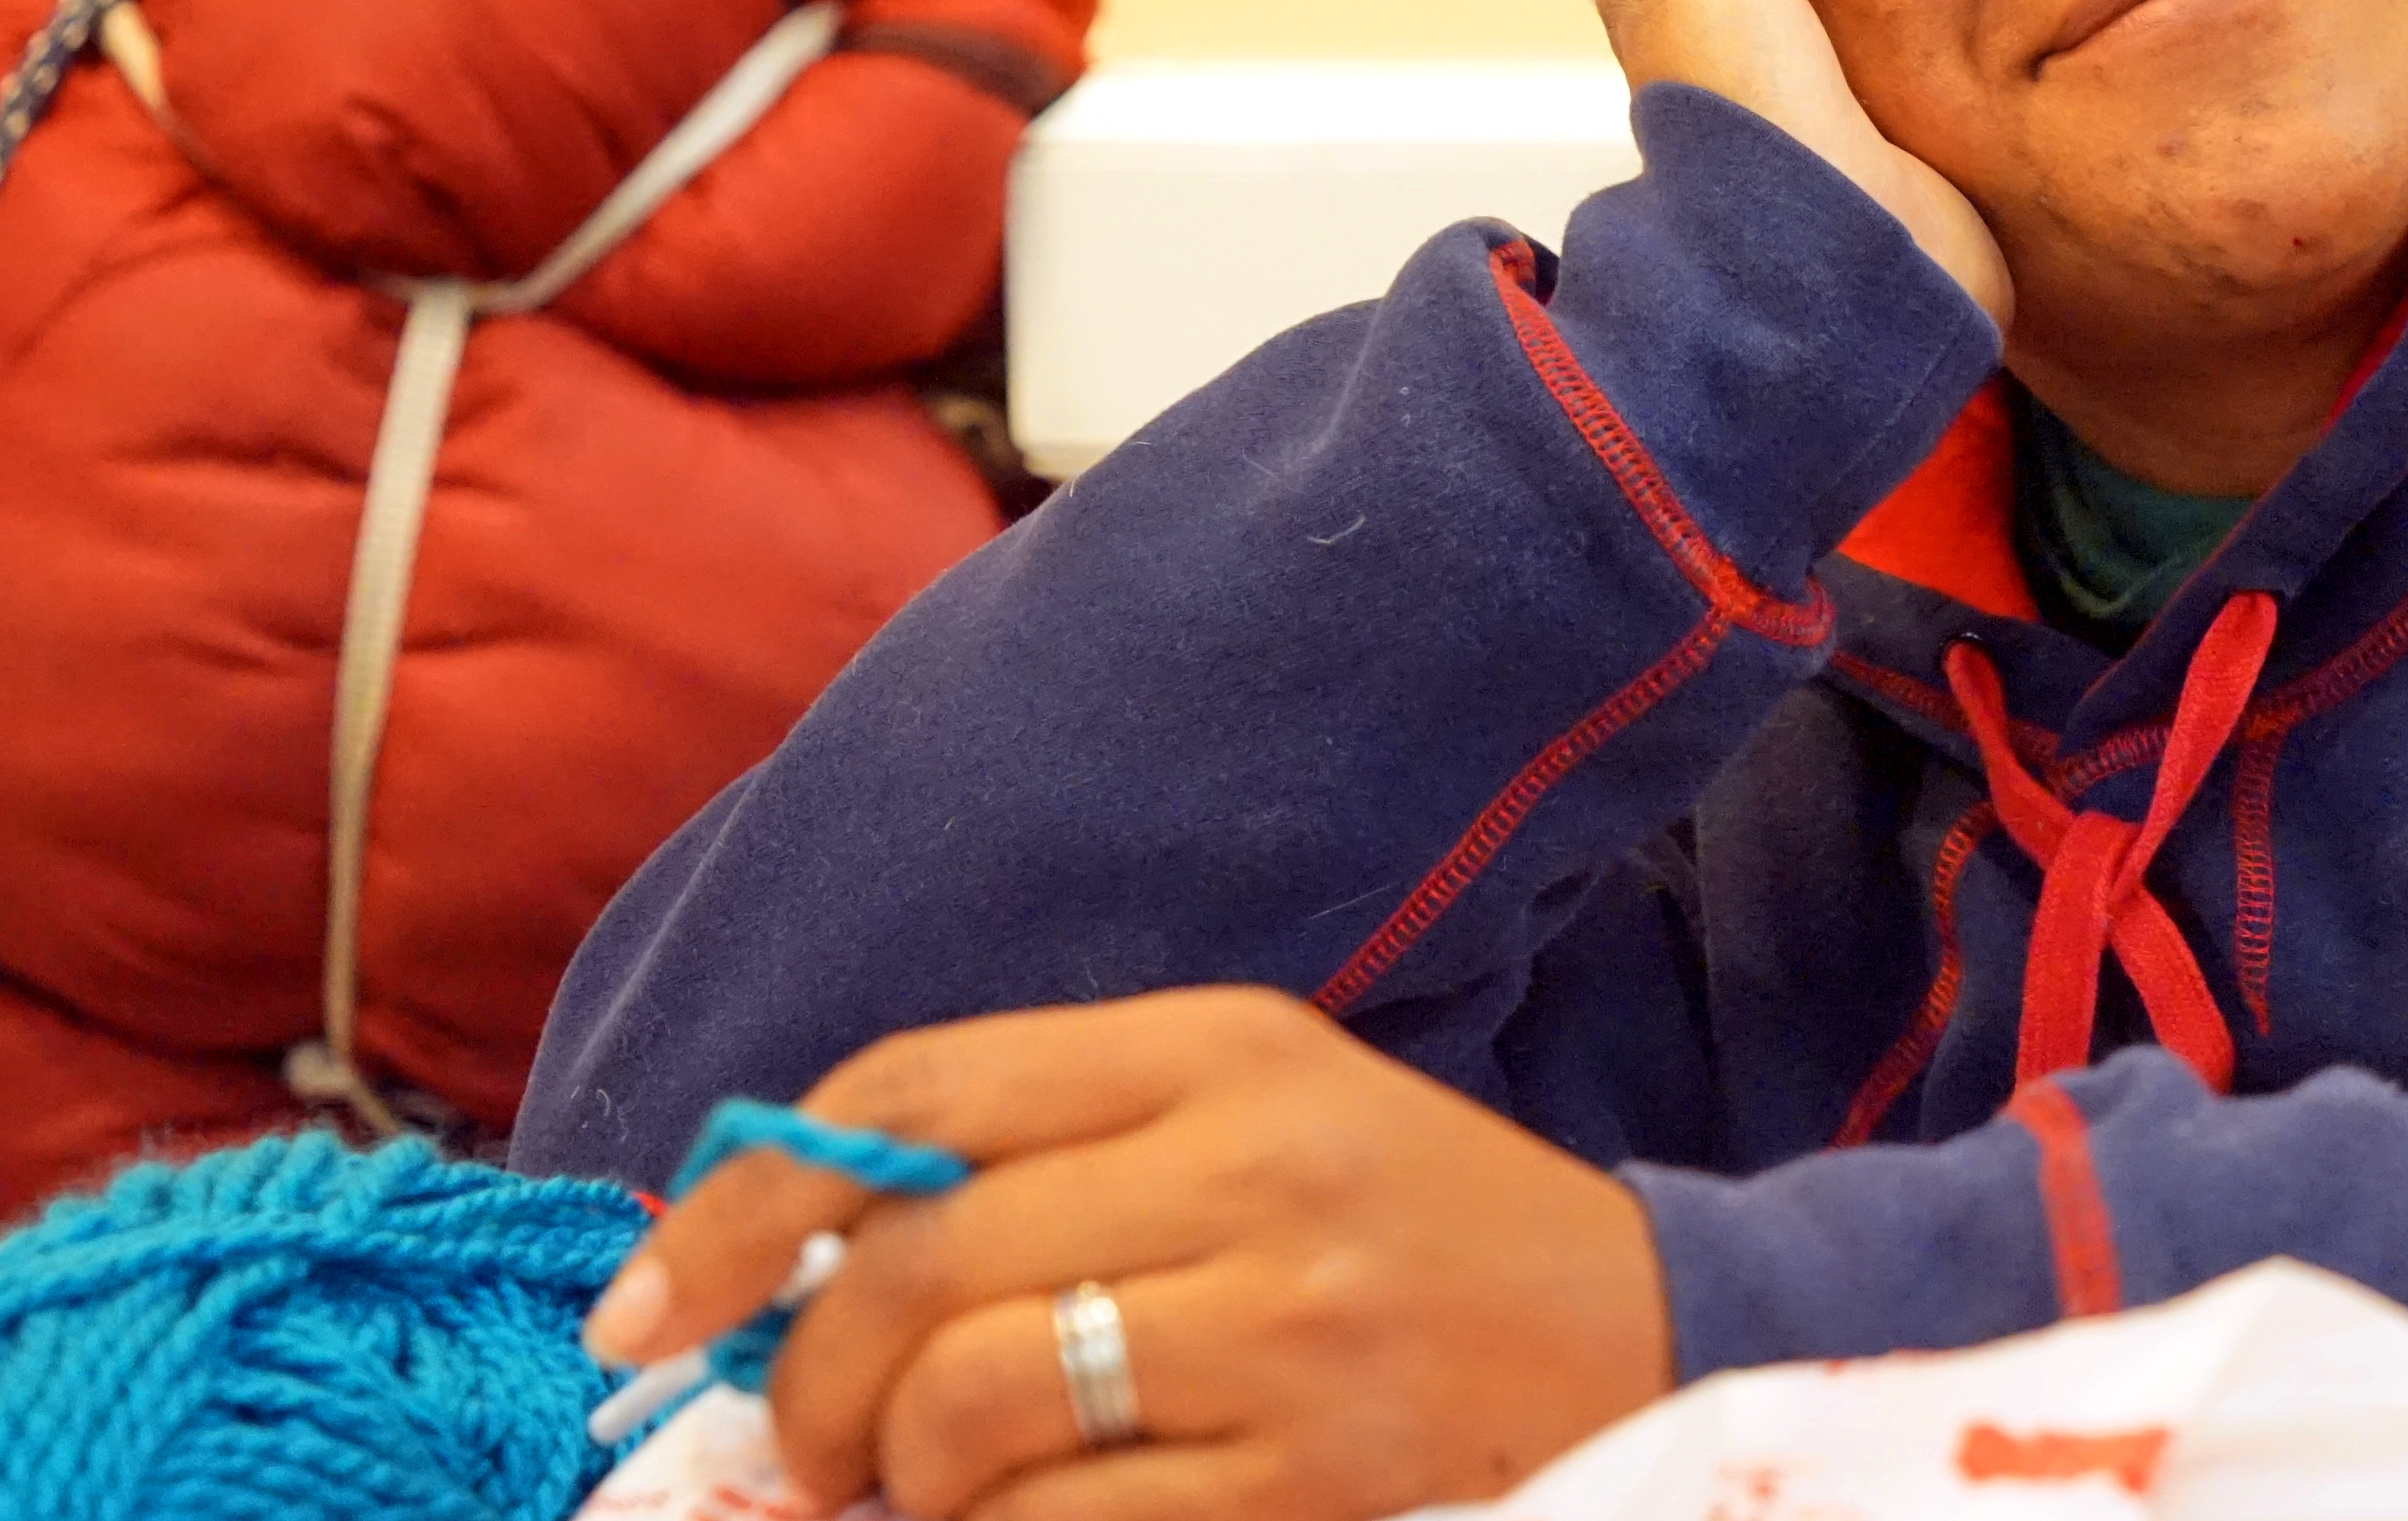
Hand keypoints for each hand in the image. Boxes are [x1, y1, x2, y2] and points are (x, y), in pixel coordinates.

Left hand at [582, 989, 1668, 1520]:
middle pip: (920, 1264)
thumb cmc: (1409, 1227)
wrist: (1649, 1331)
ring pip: (973, 1405)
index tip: (642, 1306)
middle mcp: (1257, 1167)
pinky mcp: (1312, 1475)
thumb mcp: (1254, 1117)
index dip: (742, 1206)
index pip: (916, 1093)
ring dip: (899, 1482)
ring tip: (925, 1498)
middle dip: (805, 1381)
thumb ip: (1051, 1147)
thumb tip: (785, 1255)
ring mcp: (1292, 1328)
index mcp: (1226, 1047)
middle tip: (803, 1446)